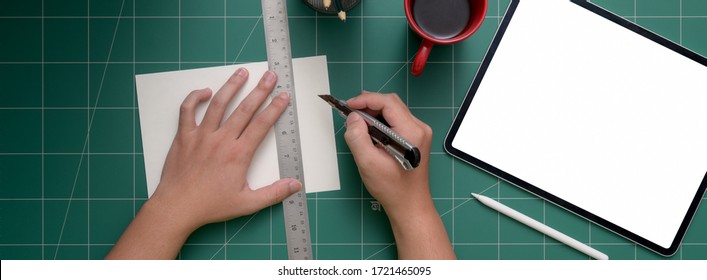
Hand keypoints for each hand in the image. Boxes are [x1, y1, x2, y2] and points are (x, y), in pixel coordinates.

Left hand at [107, 69, 300, 258]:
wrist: (177, 207)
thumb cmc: (210, 206)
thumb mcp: (247, 204)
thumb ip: (274, 193)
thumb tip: (295, 185)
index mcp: (238, 154)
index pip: (261, 125)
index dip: (275, 108)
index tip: (283, 96)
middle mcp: (221, 140)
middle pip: (244, 109)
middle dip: (260, 90)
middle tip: (270, 75)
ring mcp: (201, 136)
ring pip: (218, 104)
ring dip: (231, 86)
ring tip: (242, 72)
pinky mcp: (184, 137)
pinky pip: (187, 110)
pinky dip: (194, 98)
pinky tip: (204, 91)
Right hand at [343, 91, 454, 258]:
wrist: (409, 204)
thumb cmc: (393, 189)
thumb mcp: (368, 163)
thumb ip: (357, 137)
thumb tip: (353, 117)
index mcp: (412, 132)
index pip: (388, 103)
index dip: (366, 100)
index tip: (349, 105)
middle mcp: (419, 128)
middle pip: (391, 103)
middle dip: (369, 105)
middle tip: (350, 113)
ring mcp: (419, 132)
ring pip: (393, 110)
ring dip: (374, 113)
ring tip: (358, 124)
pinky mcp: (415, 137)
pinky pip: (396, 120)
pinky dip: (381, 121)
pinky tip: (369, 131)